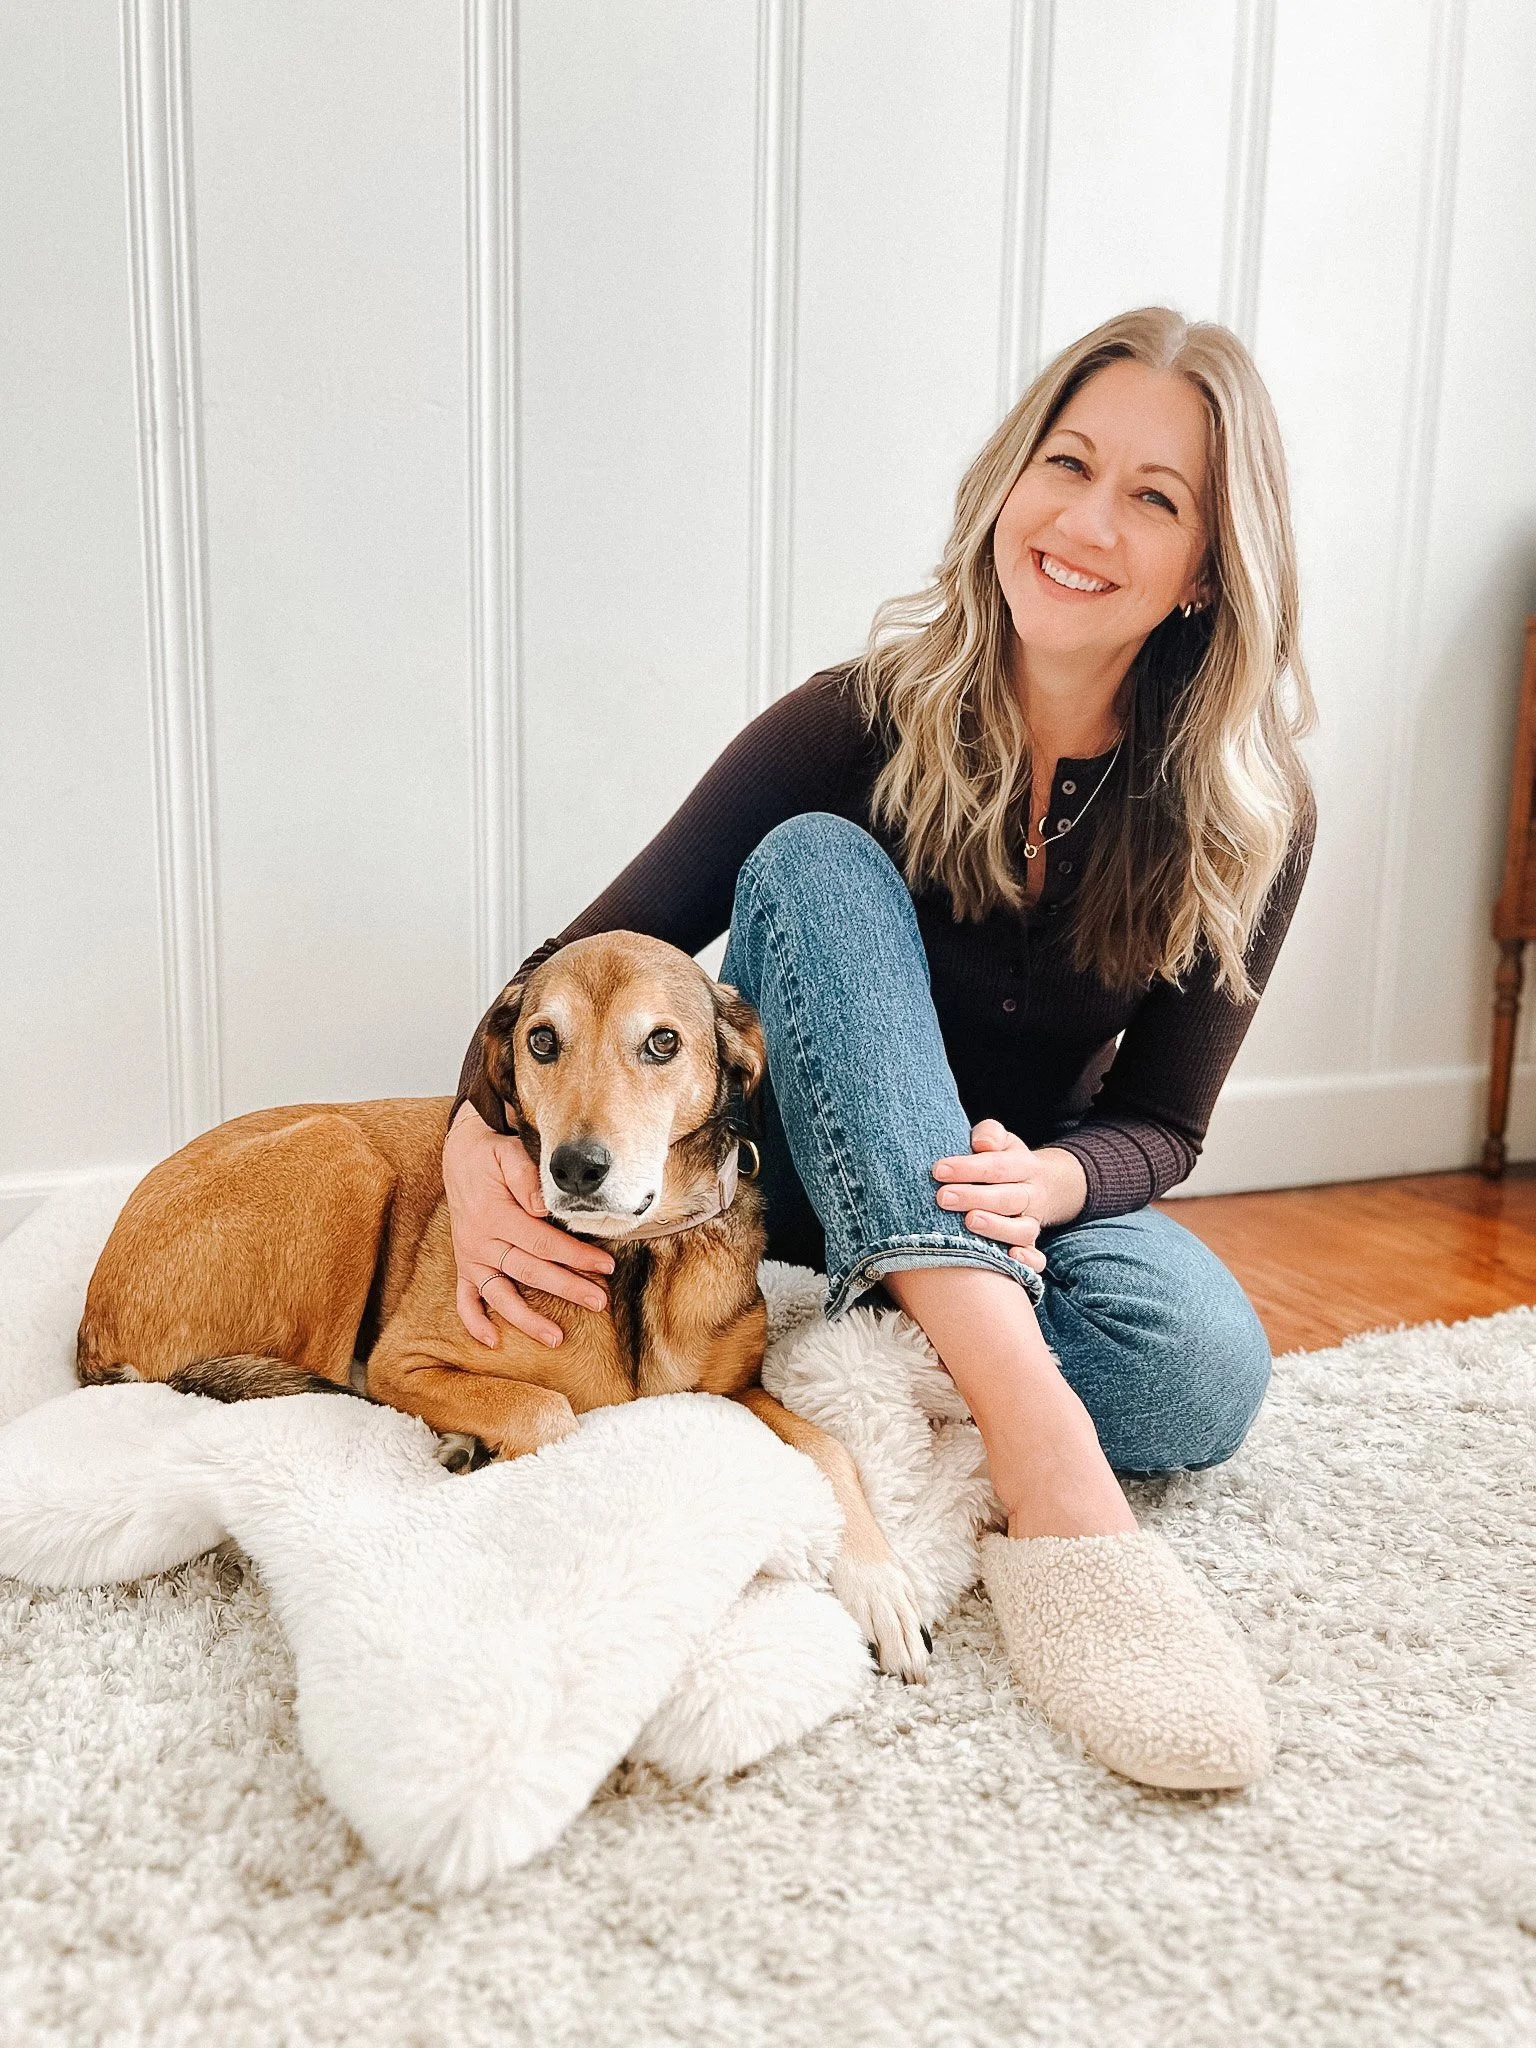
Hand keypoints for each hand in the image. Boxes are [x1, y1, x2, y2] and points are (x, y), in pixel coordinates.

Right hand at [444, 1103, 613, 1348]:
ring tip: (556, 1338)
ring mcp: (471, 1256)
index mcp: (496, 1215)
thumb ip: (526, 1178)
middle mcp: (481, 1241)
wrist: (459, 1154)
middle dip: (567, 1288)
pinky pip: (465, 1298)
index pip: (543, 1242)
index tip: (605, 1266)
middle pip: (529, 1271)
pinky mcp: (464, 1264)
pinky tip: (493, 1341)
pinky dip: (475, 1321)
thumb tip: (545, 1207)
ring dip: (526, 1319)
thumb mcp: (508, 1153)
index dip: (576, 1256)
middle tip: (599, 1302)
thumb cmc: (491, 1154)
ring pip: (499, 1294)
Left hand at [931, 1120, 1084, 1270]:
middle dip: (974, 1198)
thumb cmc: (1005, 1160)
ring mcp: (1033, 1222)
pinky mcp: (1032, 1245)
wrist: (1042, 1185)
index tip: (938, 1170)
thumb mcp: (1002, 1140)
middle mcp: (1032, 1195)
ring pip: (1023, 1229)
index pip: (998, 1166)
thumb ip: (990, 1134)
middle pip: (1008, 1198)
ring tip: (968, 1223)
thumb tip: (982, 1144)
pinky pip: (1037, 1258)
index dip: (968, 1168)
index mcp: (1025, 1166)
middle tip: (942, 1197)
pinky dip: (1027, 1261)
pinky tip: (1009, 1257)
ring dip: (996, 1228)